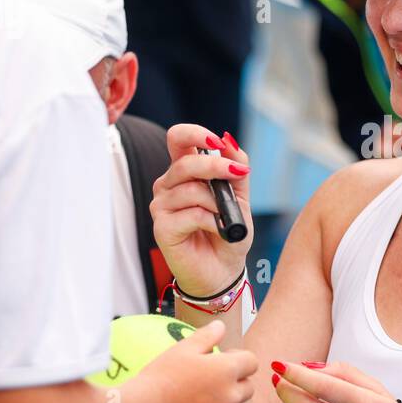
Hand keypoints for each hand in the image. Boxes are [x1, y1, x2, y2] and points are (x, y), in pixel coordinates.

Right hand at [128, 319, 258, 402]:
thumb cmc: (162, 377)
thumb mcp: (183, 349)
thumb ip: (207, 336)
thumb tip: (221, 326)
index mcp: (227, 370)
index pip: (251, 362)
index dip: (237, 359)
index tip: (221, 360)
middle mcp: (232, 396)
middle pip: (248, 387)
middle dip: (234, 382)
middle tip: (209, 381)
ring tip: (198, 400)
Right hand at [151, 124, 252, 295]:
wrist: (224, 269)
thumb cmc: (228, 232)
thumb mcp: (240, 196)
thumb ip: (236, 167)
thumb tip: (229, 141)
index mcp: (184, 172)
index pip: (178, 138)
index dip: (195, 133)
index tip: (216, 142)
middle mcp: (168, 185)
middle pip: (185, 163)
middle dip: (215, 167)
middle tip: (237, 174)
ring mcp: (162, 206)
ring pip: (190, 190)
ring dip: (217, 202)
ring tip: (225, 217)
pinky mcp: (162, 228)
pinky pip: (191, 214)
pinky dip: (211, 220)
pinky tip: (217, 229)